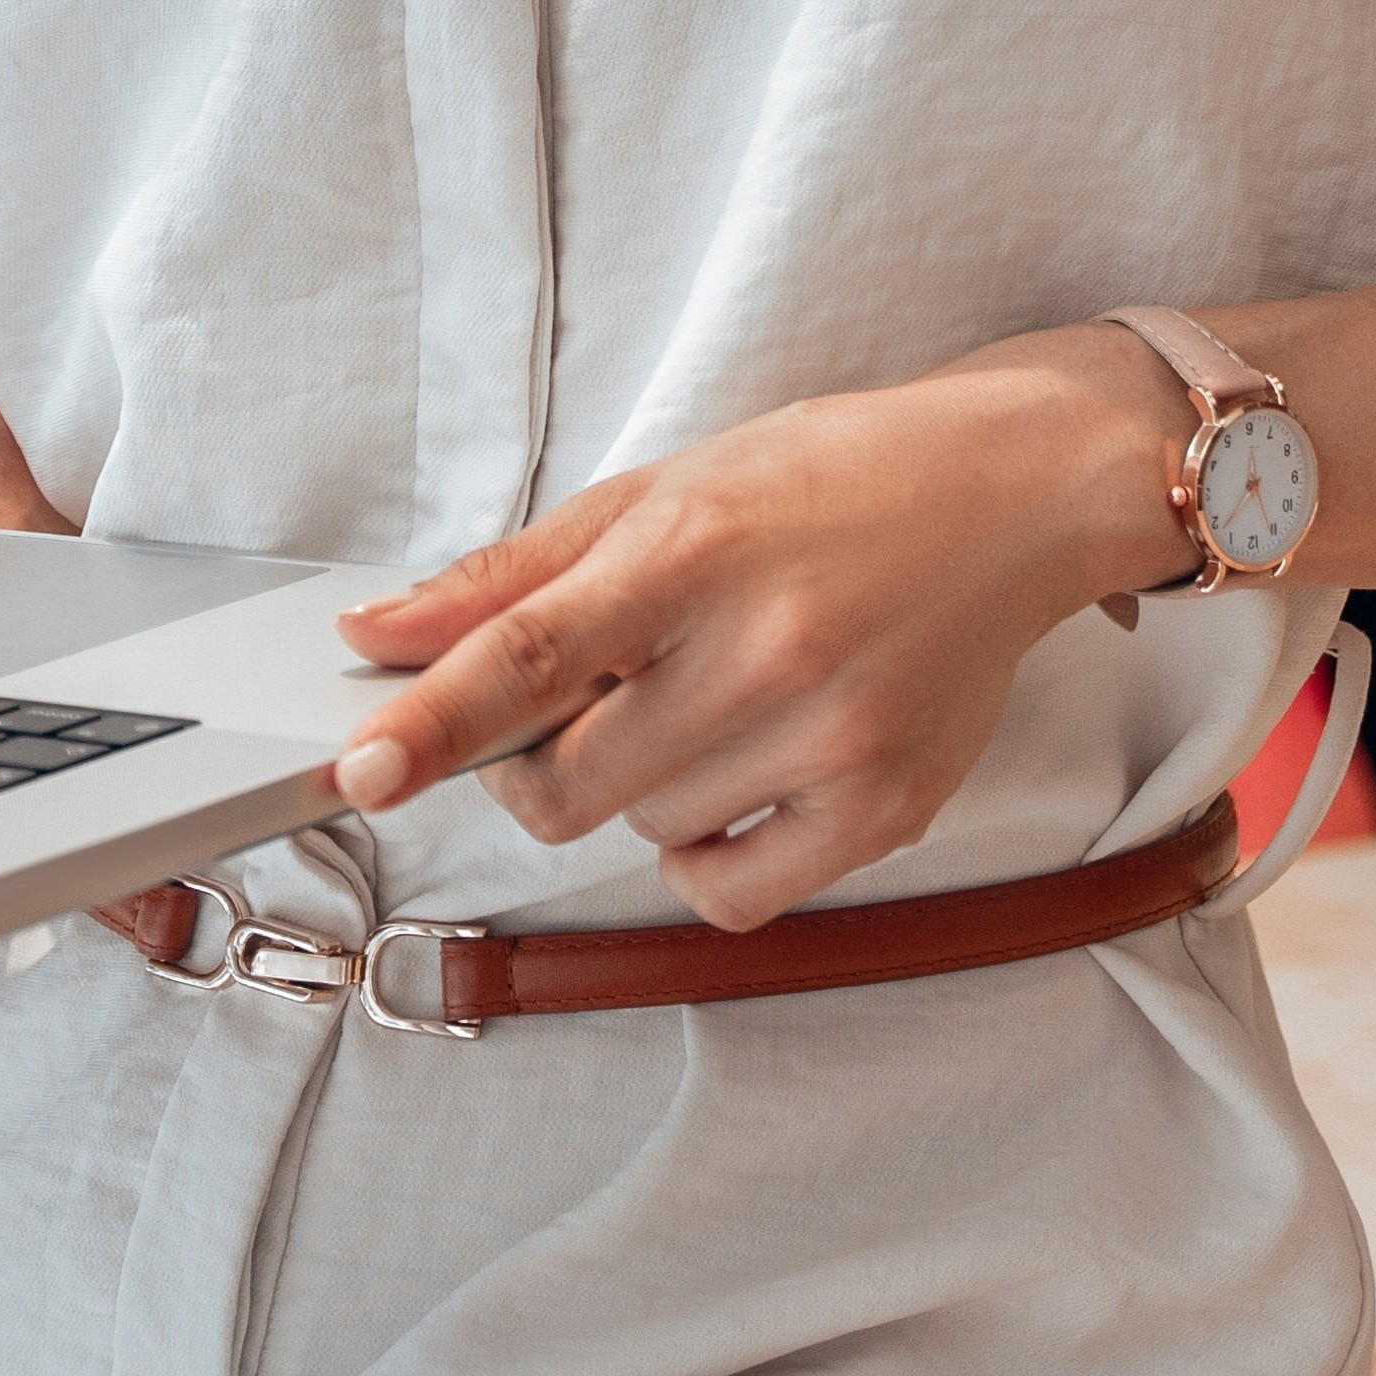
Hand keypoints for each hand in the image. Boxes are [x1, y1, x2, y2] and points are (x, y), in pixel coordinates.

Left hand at [318, 348, 1186, 927]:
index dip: (435, 718)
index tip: (359, 768)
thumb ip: (513, 573)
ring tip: (703, 703)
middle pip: (572, 781)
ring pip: (645, 833)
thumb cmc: (830, 481)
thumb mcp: (664, 488)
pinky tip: (735, 778)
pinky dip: (701, 856)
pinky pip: (730, 894)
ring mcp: (835, 737)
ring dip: (637, 791)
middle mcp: (768, 647)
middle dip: (539, 762)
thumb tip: (380, 635)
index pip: (533, 650)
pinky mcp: (890, 807)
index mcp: (698, 545)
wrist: (1015, 494)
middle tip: (584, 707)